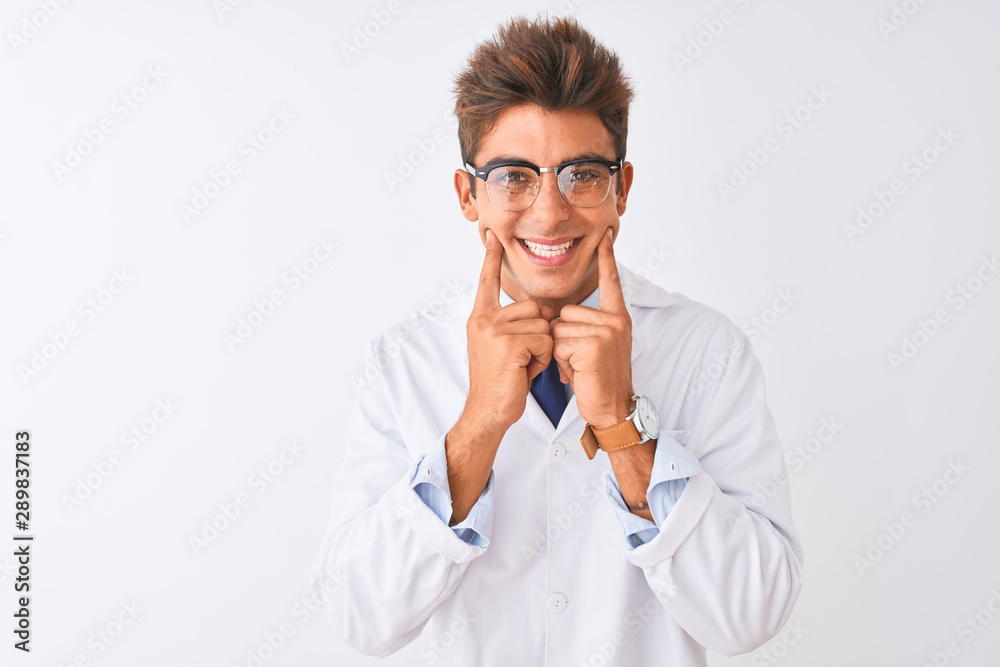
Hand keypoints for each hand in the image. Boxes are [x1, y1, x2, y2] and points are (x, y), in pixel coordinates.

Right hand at [462, 230, 554, 433]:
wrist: (489, 410)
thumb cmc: (501, 381)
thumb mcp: (502, 346)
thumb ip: (514, 324)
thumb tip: (542, 313)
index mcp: (480, 317)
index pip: (487, 281)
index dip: (492, 258)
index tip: (493, 235)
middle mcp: (483, 319)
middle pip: (532, 307)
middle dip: (539, 333)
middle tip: (523, 357)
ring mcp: (494, 330)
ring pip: (541, 323)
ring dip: (542, 347)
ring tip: (524, 365)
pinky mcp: (508, 343)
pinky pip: (544, 339)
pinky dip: (543, 358)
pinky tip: (526, 371)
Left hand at [551, 228, 632, 427]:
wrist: (612, 409)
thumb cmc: (598, 380)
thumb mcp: (596, 347)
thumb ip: (585, 327)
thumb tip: (557, 318)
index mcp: (617, 317)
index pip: (610, 281)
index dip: (607, 258)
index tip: (606, 233)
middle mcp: (615, 320)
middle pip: (566, 313)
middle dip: (563, 339)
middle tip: (580, 361)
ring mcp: (607, 331)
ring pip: (559, 329)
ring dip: (561, 352)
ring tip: (579, 368)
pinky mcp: (594, 344)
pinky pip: (559, 343)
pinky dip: (561, 362)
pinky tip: (578, 373)